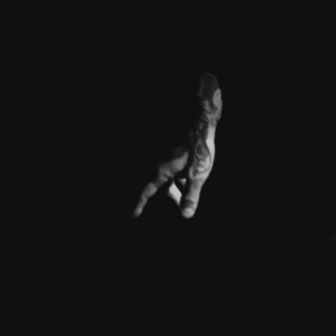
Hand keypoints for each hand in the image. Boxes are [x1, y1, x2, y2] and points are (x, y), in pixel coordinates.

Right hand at [133, 86, 221, 220]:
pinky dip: (180, 174)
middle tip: (181, 205)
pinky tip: (191, 174)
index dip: (141, 203)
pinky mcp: (173, 149)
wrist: (200, 120)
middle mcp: (160, 163)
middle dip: (171, 196)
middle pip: (161, 186)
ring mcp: (166, 155)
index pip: (147, 191)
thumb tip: (186, 215)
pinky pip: (173, 166)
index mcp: (162, 171)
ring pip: (168, 175)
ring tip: (189, 191)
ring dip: (177, 185)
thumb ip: (192, 195)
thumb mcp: (198, 174)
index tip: (135, 214)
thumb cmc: (198, 147)